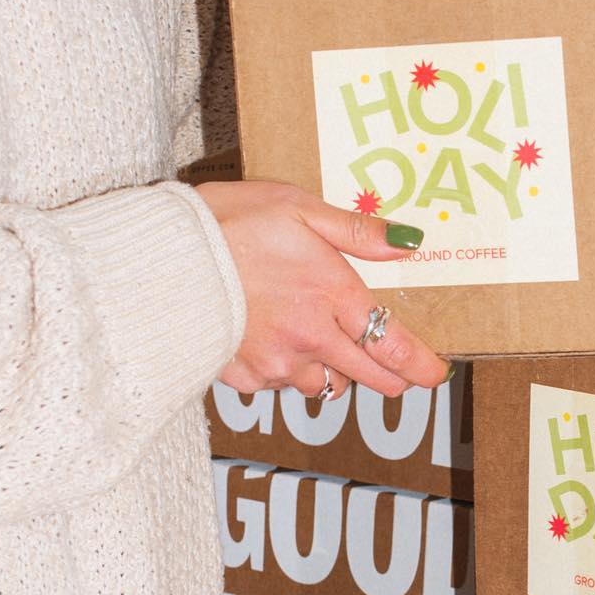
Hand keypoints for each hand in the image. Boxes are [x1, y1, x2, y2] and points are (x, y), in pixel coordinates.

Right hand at [194, 181, 448, 399]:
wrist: (160, 258)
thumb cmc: (229, 222)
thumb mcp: (298, 207)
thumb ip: (357, 232)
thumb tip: (408, 244)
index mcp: (332, 295)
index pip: (392, 345)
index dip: (419, 365)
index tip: (434, 373)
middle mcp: (310, 338)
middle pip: (368, 377)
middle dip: (389, 378)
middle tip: (397, 373)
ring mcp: (276, 362)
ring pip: (323, 385)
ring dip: (332, 372)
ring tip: (324, 348)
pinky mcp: (243, 376)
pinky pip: (278, 387)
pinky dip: (284, 372)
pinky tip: (272, 345)